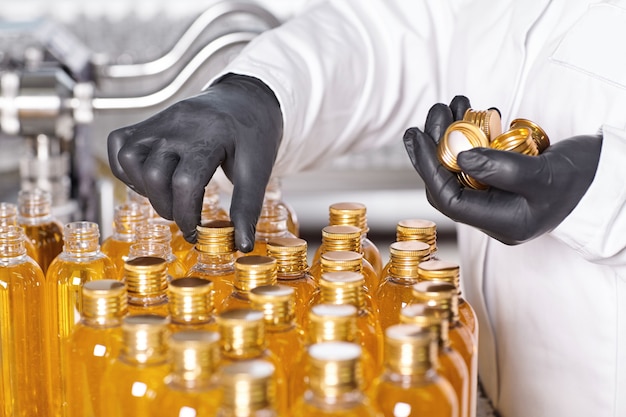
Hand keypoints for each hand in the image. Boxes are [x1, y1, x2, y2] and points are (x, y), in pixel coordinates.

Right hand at [108, 74, 282, 250]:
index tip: (195, 232)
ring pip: (129, 158)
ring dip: (143, 187)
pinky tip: (150, 179)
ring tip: (167, 196)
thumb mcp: (258, 169)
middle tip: (184, 216)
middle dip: (166, 207)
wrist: (246, 99)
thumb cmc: (253, 135)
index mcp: (210, 136)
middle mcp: (179, 125)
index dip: (186, 215)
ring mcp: (160, 121)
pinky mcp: (149, 121)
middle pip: (153, 174)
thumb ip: (247, 207)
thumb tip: (242, 246)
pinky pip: (119, 144)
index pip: (186, 182)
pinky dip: (126, 168)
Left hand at [403, 96, 601, 243]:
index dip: (429, 167)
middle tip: (434, 112)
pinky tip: (471, 112)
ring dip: (451, 135)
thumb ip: (502, 168)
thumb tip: (459, 157)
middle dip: (436, 146)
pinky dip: (470, 135)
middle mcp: (494, 212)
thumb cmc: (584, 180)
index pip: (450, 198)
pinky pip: (477, 158)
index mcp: (501, 222)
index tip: (418, 136)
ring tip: (451, 104)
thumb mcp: (544, 175)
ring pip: (460, 167)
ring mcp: (498, 195)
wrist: (612, 177)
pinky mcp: (504, 178)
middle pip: (450, 180)